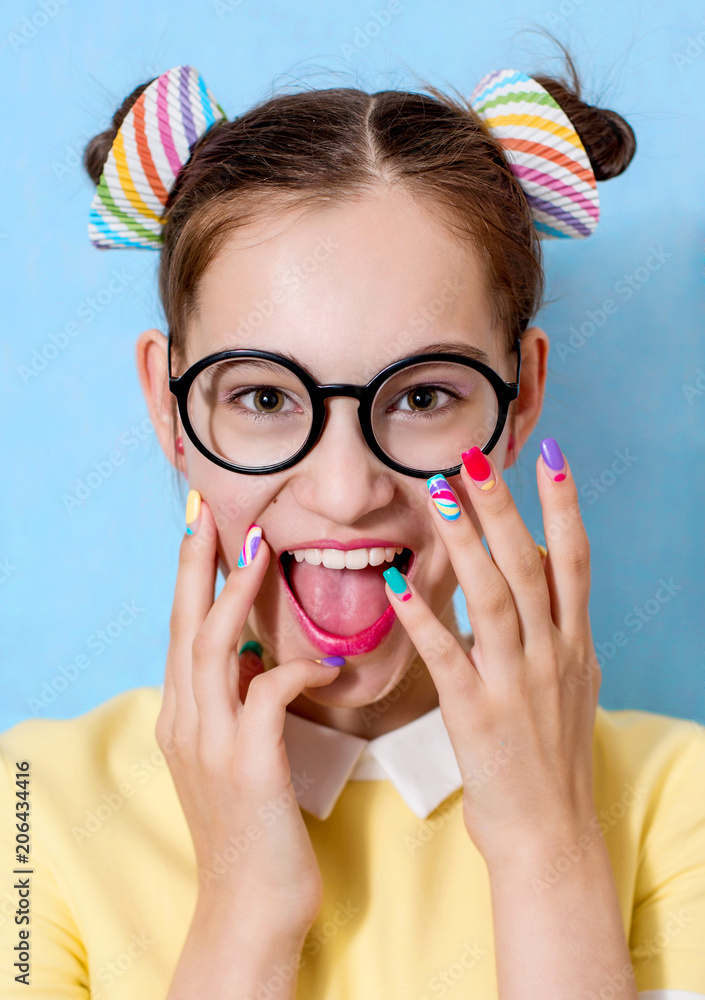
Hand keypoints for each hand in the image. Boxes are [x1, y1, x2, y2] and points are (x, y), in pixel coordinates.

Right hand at [156, 494, 340, 935]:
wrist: (251, 908)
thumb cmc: (255, 829)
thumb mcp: (233, 759)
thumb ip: (234, 707)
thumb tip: (252, 659)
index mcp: (183, 718)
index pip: (182, 631)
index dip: (190, 579)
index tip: (202, 529)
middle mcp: (186, 723)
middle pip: (184, 625)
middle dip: (195, 565)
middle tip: (208, 511)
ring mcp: (210, 745)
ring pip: (211, 648)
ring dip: (234, 595)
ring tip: (256, 550)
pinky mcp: (247, 767)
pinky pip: (267, 695)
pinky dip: (294, 670)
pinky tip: (325, 664)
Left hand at [383, 440, 600, 861]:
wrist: (550, 834)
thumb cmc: (553, 758)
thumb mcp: (573, 684)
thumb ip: (557, 628)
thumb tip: (539, 572)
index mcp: (574, 644)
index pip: (573, 560)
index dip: (563, 506)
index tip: (551, 455)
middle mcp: (552, 655)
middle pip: (529, 566)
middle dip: (503, 508)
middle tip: (474, 457)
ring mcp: (517, 684)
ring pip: (493, 599)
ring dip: (466, 544)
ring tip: (438, 495)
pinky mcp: (478, 715)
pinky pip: (447, 656)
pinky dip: (424, 616)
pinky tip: (397, 583)